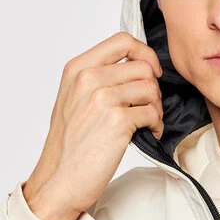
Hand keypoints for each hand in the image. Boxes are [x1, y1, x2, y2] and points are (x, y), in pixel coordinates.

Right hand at [22, 31, 163, 219]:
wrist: (60, 179)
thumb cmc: (71, 144)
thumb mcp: (75, 98)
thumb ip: (99, 77)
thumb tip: (137, 66)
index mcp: (78, 69)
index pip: (123, 40)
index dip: (146, 53)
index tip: (151, 71)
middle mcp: (88, 79)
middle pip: (144, 67)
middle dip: (153, 88)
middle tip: (148, 106)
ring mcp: (102, 99)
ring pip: (152, 89)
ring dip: (157, 108)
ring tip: (147, 122)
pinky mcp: (118, 121)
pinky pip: (153, 113)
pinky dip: (157, 125)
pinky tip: (149, 134)